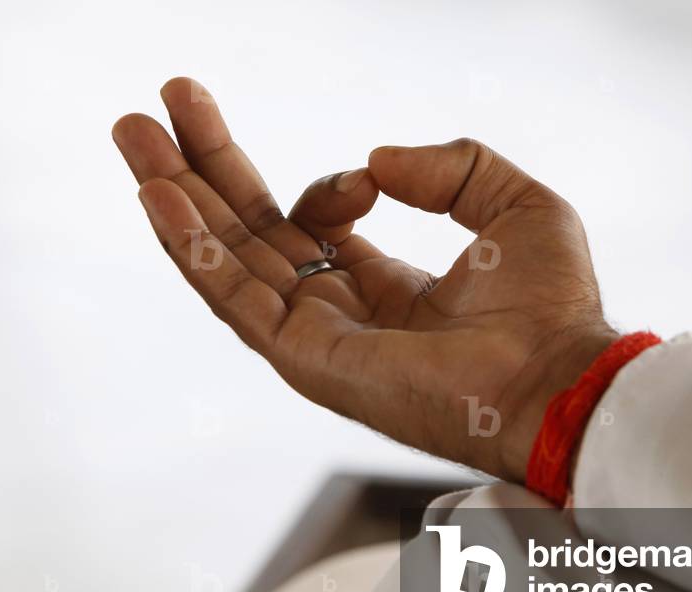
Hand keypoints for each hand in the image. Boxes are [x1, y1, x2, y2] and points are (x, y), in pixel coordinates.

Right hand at [112, 77, 617, 481]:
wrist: (559, 377)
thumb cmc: (552, 307)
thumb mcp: (512, 203)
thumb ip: (448, 168)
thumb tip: (374, 161)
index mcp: (387, 288)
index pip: (314, 228)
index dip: (323, 188)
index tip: (368, 177)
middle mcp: (341, 315)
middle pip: (252, 236)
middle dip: (202, 173)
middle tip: (152, 114)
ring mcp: (316, 340)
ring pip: (228, 262)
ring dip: (176, 199)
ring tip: (132, 135)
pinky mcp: (304, 359)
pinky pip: (235, 297)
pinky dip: (194, 247)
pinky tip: (159, 195)